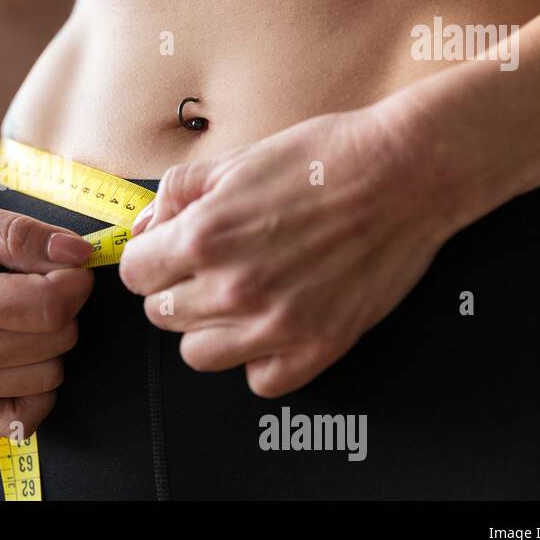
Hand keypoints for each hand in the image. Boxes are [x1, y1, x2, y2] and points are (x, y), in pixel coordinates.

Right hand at [0, 196, 93, 435]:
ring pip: (52, 374)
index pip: (50, 306)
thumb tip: (77, 255)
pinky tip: (12, 351)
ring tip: (11, 315)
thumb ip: (23, 233)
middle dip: (60, 306)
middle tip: (29, 285)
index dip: (75, 280)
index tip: (67, 263)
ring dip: (47, 342)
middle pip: (57, 339)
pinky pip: (31, 414)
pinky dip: (35, 383)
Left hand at [119, 106, 456, 396]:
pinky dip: (260, 359)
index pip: (134, 275)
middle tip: (213, 265)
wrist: (405, 172)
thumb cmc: (324, 158)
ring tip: (242, 295)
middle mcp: (233, 288)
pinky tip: (274, 322)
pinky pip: (259, 380)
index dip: (150, 259)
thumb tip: (144, 228)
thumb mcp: (234, 160)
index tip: (169, 252)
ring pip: (198, 355)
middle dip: (176, 289)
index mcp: (204, 238)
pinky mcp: (318, 348)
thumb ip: (175, 195)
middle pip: (161, 315)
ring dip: (210, 328)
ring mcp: (276, 325)